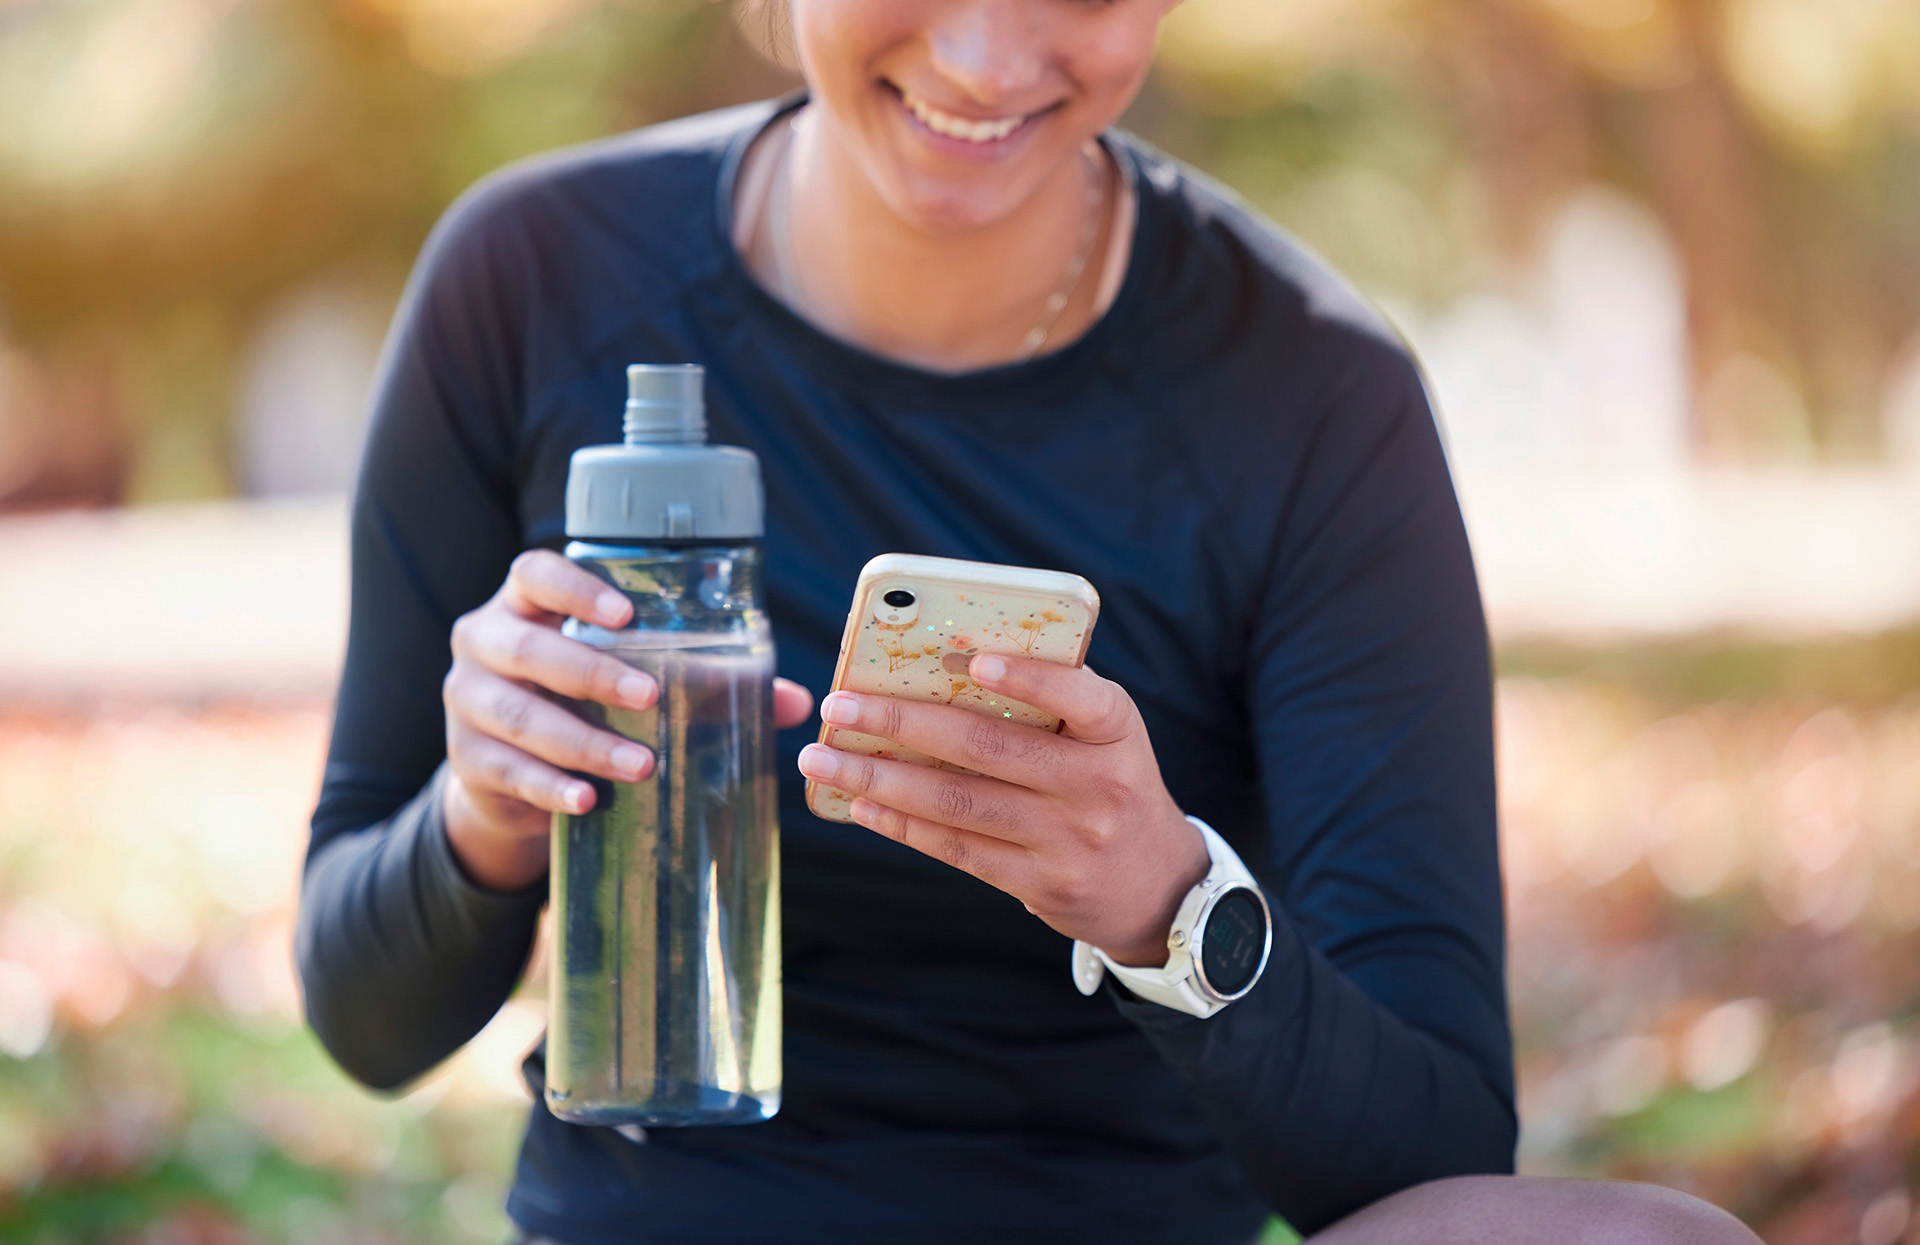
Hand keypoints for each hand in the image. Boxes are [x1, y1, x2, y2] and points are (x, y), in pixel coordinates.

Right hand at [442, 549, 813, 890]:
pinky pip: (507, 771)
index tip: (627, 614)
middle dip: (590, 672)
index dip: (574, 588)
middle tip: (651, 696)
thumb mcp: (630, 681)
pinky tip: (587, 801)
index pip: (534, 573)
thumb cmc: (584, 704)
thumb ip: (710, 683)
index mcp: (524, 605)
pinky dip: (549, 787)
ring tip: (642, 766)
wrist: (509, 775)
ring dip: (582, 742)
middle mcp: (485, 642)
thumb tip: (798, 702)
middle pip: (526, 647)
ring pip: (518, 715)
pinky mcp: (467, 760)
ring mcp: (466, 702)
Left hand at [796, 654, 1206, 965]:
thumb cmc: (1110, 783)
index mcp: (1116, 731)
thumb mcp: (1105, 735)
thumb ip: (1051, 699)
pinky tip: (862, 804)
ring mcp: (1068, 840)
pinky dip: (903, 824)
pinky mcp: (1041, 884)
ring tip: (824, 759)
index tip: (968, 658)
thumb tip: (943, 662)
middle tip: (840, 706)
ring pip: (960, 802)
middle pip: (989, 748)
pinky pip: (959, 848)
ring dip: (881, 779)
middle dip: (903, 723)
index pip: (1080, 696)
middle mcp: (1098, 786)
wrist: (1157, 885)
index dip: (1027, 679)